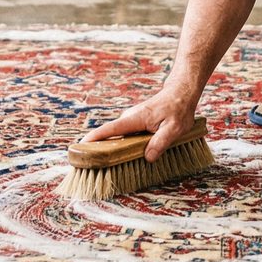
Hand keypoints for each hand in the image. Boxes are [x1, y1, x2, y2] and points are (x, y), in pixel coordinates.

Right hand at [79, 85, 199, 161]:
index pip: (110, 129)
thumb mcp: (174, 128)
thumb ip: (160, 142)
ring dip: (108, 149)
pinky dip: (118, 146)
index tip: (80, 146)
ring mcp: (130, 121)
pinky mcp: (134, 124)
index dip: (95, 138)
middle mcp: (129, 119)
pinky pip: (122, 136)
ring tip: (100, 167)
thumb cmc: (178, 110)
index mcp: (135, 119)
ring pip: (115, 136)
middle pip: (108, 135)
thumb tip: (147, 157)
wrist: (180, 94)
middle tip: (88, 166)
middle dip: (97, 149)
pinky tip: (117, 158)